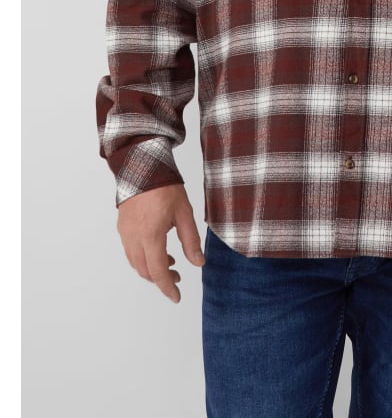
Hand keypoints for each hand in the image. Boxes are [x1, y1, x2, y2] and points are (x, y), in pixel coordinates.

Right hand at [117, 184, 204, 302]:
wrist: (143, 165)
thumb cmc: (165, 186)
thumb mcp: (185, 213)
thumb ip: (190, 240)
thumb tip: (198, 263)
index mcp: (150, 235)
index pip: (158, 271)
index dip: (168, 287)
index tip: (176, 297)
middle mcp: (133, 237)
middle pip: (144, 271)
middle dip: (160, 279)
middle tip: (177, 277)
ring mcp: (125, 232)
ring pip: (135, 262)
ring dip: (151, 269)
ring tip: (169, 263)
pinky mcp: (122, 226)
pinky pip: (130, 251)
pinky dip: (142, 257)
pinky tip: (156, 249)